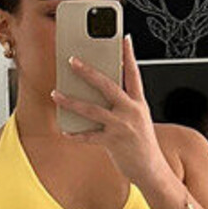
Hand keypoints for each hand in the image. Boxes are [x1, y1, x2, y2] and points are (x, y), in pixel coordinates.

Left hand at [50, 33, 167, 185]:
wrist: (151, 170)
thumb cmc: (142, 143)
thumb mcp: (139, 119)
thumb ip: (124, 104)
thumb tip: (100, 90)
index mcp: (139, 103)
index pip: (134, 74)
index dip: (129, 55)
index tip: (123, 38)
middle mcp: (131, 111)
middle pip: (107, 85)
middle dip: (88, 71)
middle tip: (72, 60)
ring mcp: (122, 126)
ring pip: (92, 109)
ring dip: (71, 101)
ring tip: (56, 94)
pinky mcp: (113, 142)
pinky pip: (89, 136)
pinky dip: (75, 134)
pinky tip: (65, 131)